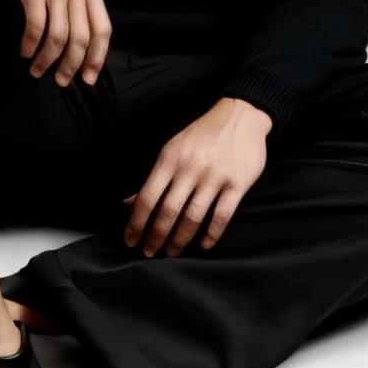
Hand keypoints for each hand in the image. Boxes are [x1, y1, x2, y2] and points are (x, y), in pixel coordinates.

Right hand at [0, 0, 111, 87]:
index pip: (103, 29)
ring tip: (36, 71)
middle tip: (62, 82)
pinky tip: (24, 51)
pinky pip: (36, 27)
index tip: (89, 78)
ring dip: (48, 60)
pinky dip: (30, 45)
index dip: (98, 57)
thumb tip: (74, 32)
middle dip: (72, 66)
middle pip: (82, 39)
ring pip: (59, 37)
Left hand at [121, 97, 271, 256]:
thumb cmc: (201, 134)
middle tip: (149, 253)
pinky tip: (203, 245)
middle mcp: (190, 168)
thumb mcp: (172, 148)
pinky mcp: (237, 183)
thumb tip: (126, 202)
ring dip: (180, 239)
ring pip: (193, 216)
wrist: (241, 115)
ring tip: (172, 252)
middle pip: (168, 210)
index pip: (147, 196)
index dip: (136, 222)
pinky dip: (211, 234)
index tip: (130, 240)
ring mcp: (214, 176)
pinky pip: (222, 215)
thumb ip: (152, 177)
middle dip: (156, 236)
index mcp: (170, 158)